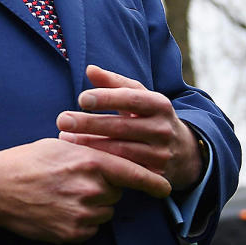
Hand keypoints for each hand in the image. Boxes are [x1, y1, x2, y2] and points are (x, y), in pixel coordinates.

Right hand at [0, 137, 170, 243]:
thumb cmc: (26, 162)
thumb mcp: (59, 146)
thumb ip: (89, 153)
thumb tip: (110, 162)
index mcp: (88, 161)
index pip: (132, 173)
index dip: (152, 181)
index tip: (166, 187)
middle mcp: (90, 189)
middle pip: (116, 193)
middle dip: (104, 188)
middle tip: (76, 180)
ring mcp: (82, 214)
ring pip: (105, 212)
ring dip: (93, 206)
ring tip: (64, 195)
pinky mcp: (73, 233)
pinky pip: (91, 229)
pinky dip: (81, 221)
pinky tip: (59, 209)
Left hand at [57, 64, 202, 191]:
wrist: (183, 151)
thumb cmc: (149, 116)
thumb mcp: (139, 96)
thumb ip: (114, 82)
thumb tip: (90, 69)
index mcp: (159, 104)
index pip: (131, 98)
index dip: (106, 98)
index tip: (81, 99)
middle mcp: (162, 128)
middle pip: (122, 126)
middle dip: (89, 123)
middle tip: (62, 120)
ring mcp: (160, 153)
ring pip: (121, 150)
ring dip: (90, 144)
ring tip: (64, 137)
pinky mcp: (155, 175)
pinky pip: (124, 169)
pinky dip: (101, 162)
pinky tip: (80, 156)